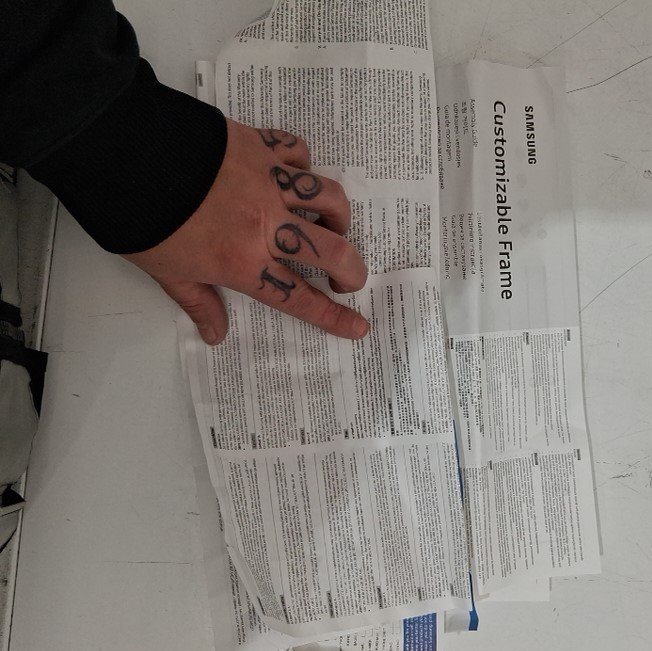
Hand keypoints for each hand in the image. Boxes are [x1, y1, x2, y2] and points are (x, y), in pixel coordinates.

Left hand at [124, 119, 368, 344]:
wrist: (125, 155)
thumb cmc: (141, 219)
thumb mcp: (166, 273)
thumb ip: (199, 302)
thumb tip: (216, 334)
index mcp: (243, 263)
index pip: (299, 298)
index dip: (333, 316)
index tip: (359, 326)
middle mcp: (266, 226)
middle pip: (332, 252)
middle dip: (352, 270)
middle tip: (349, 278)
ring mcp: (268, 183)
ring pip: (329, 200)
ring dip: (337, 216)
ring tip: (329, 223)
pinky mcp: (261, 147)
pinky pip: (299, 154)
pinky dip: (304, 165)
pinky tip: (296, 173)